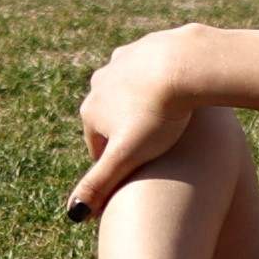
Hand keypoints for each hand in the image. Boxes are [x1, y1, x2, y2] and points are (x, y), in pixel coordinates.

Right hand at [66, 29, 218, 214]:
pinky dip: (159, 81)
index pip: (97, 146)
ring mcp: (122, 60)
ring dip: (142, 105)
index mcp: (91, 110)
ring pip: (129, 91)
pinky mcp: (147, 44)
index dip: (114, 163)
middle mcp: (99, 83)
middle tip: (153, 149)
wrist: (185, 64)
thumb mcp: (128, 157)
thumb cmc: (159, 116)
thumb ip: (100, 184)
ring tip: (166, 121)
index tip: (133, 174)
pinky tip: (177, 92)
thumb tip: (73, 214)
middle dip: (127, 133)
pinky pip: (150, 69)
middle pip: (111, 117)